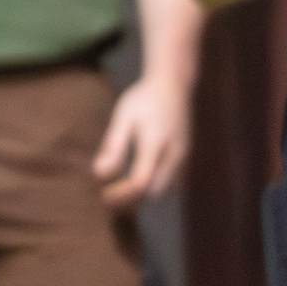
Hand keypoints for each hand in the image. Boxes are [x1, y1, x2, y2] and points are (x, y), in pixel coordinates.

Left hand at [94, 75, 190, 207]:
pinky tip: (138, 181)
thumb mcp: (124, 117)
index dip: (121, 195)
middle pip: (154, 192)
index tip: (103, 197)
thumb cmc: (144, 99)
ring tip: (119, 192)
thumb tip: (99, 173)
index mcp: (156, 145)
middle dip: (132, 200)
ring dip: (144, 195)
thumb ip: (113, 146)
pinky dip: (155, 187)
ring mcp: (184, 158)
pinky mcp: (186, 157)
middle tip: (108, 199)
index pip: (140, 183)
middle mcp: (175, 155)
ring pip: (166, 190)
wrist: (173, 85)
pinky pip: (173, 183)